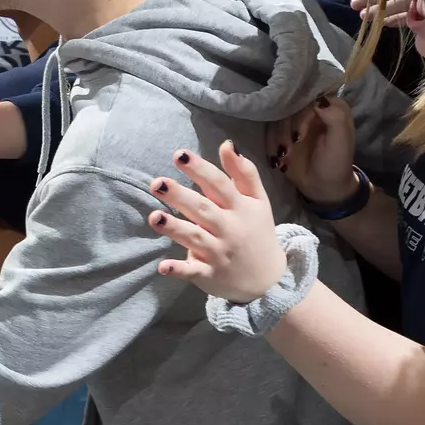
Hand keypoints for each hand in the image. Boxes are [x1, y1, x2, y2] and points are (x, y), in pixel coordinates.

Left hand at [147, 143, 286, 302]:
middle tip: (157, 183)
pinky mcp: (209, 274)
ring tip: (154, 217)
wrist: (269, 279)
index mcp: (240, 208)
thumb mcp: (257, 202)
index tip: (179, 154)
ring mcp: (219, 253)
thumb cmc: (257, 232)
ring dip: (175, 229)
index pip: (219, 185)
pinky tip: (162, 267)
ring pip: (194, 238)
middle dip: (180, 196)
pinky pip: (193, 272)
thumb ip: (243, 173)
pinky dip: (178, 270)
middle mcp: (229, 229)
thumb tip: (227, 144)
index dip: (200, 169)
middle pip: (202, 209)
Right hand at [264, 96, 358, 206]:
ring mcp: (296, 120)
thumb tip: (317, 100)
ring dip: (278, 139)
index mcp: (331, 105)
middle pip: (289, 106)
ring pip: (276, 118)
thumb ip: (335, 117)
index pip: (308, 97)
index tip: (299, 135)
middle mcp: (312, 108)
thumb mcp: (341, 141)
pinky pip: (269, 131)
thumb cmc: (335, 163)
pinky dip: (271, 145)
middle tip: (289, 150)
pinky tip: (278, 158)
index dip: (300, 115)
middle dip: (286, 130)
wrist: (323, 186)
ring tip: (284, 156)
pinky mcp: (283, 132)